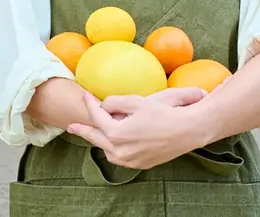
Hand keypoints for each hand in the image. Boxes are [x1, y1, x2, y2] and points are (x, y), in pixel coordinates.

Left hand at [67, 91, 204, 169]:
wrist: (188, 130)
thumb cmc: (164, 113)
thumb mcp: (137, 101)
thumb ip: (115, 102)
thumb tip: (104, 106)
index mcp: (117, 134)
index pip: (97, 117)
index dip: (90, 104)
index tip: (84, 95)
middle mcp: (120, 151)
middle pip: (96, 138)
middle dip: (84, 130)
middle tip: (72, 126)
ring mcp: (130, 160)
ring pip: (107, 150)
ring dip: (101, 140)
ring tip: (94, 132)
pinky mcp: (141, 164)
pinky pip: (120, 157)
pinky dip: (114, 149)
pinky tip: (114, 143)